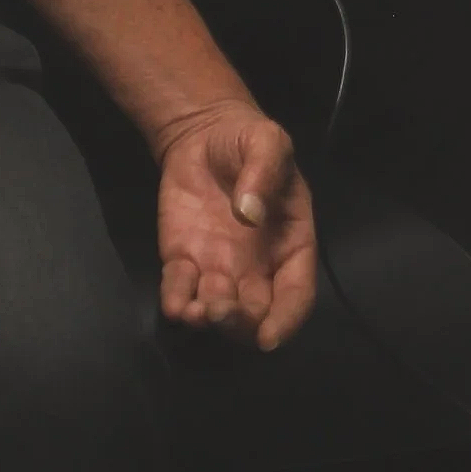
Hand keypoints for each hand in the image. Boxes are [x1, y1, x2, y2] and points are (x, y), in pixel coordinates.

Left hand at [154, 103, 316, 350]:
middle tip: (221, 312)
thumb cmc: (246, 140)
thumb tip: (251, 213)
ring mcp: (218, 268)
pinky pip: (180, 290)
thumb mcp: (268, 141)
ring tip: (196, 311)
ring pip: (217, 311)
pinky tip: (174, 303)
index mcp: (290, 244)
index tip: (268, 337)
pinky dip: (176, 302)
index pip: (297, 294)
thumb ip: (264, 171)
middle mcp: (257, 268)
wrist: (204, 134)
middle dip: (240, 324)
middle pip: (255, 314)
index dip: (287, 320)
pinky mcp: (183, 260)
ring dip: (208, 319)